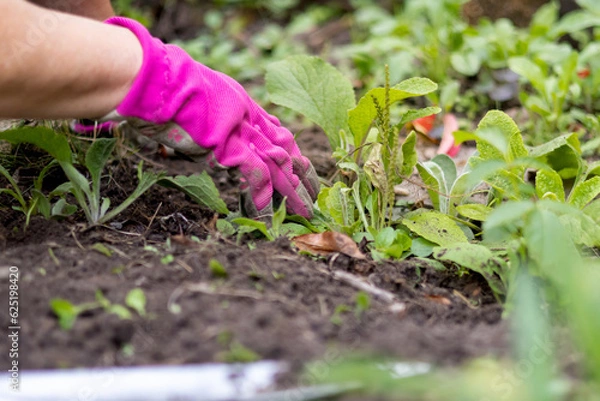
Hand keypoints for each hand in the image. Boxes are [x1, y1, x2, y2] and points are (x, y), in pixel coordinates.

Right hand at [102, 17, 319, 218]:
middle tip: (314, 195)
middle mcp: (248, 116)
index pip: (276, 130)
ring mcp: (240, 129)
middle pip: (284, 148)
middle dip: (301, 173)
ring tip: (303, 211)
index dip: (292, 151)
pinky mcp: (230, 144)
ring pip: (277, 163)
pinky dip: (262, 196)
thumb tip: (202, 136)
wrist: (157, 81)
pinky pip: (254, 174)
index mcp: (242, 104)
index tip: (303, 166)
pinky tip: (268, 213)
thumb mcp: (194, 101)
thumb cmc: (165, 88)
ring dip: (291, 190)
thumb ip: (208, 119)